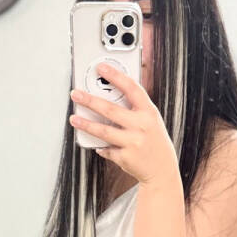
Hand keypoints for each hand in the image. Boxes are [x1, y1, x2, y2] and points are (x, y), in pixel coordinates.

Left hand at [69, 62, 178, 186]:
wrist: (162, 169)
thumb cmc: (153, 140)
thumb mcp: (150, 120)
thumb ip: (133, 108)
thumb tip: (107, 95)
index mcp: (149, 112)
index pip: (132, 88)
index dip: (116, 76)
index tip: (101, 67)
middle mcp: (142, 126)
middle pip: (111, 110)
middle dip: (90, 101)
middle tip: (76, 94)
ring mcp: (133, 143)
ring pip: (104, 131)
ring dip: (86, 124)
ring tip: (74, 118)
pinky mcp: (126, 158)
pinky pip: (106, 149)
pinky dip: (100, 146)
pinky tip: (96, 144)